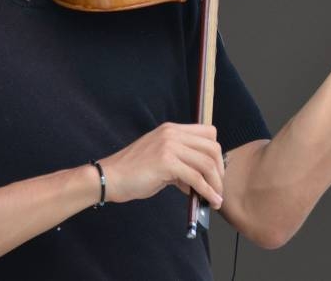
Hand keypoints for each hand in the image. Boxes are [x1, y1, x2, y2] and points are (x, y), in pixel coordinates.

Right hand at [99, 122, 224, 208]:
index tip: (215, 171)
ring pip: (207, 163)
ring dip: (215, 183)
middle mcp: (172, 133)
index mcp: (171, 130)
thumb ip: (180, 163)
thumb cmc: (132, 172)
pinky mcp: (166, 162)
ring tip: (215, 198)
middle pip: (212, 147)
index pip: (208, 133)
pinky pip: (196, 178)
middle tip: (217, 186)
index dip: (216, 153)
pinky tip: (209, 200)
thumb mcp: (160, 160)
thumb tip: (201, 179)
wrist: (110, 177)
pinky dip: (207, 191)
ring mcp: (169, 146)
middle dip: (220, 170)